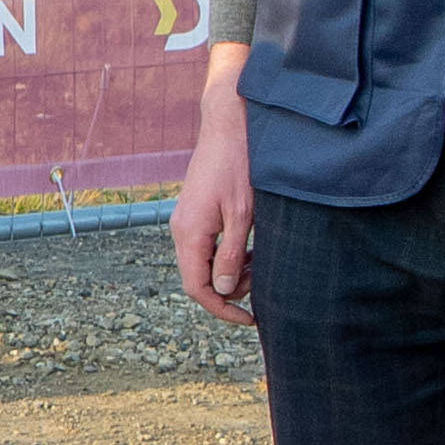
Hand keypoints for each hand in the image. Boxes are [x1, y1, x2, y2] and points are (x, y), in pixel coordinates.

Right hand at [171, 42, 257, 325]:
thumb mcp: (242, 215)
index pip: (196, 288)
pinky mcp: (195, 213)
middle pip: (198, 278)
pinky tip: (251, 246)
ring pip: (204, 263)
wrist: (228, 126)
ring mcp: (186, 221)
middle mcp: (181, 230)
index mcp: (190, 234)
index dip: (221, 309)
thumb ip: (231, 256)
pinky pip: (207, 246)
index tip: (249, 319)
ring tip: (261, 261)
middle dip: (229, 289)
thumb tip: (222, 291)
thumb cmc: (239, 167)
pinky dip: (228, 254)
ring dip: (231, 271)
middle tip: (263, 283)